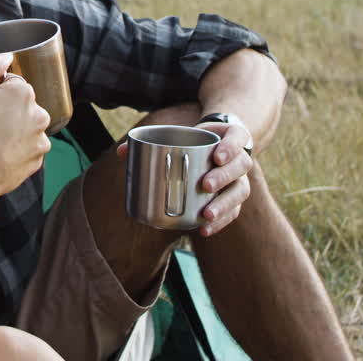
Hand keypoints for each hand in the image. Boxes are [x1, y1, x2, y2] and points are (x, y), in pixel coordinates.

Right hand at [0, 54, 51, 198]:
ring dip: (11, 130)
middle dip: (5, 111)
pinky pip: (26, 147)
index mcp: (24, 93)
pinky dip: (14, 149)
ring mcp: (41, 140)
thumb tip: (3, 52)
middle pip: (20, 105)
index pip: (10, 84)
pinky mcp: (37, 161)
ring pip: (24, 126)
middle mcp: (40, 115)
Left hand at [114, 120, 252, 236]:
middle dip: (223, 177)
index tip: (216, 156)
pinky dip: (222, 221)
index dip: (230, 147)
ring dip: (224, 204)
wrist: (216, 143)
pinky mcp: (235, 196)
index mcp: (232, 136)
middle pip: (240, 167)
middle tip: (204, 185)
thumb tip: (122, 153)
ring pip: (240, 191)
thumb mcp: (180, 132)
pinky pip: (234, 211)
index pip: (237, 138)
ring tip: (206, 215)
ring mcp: (240, 178)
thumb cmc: (195, 137)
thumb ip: (150, 140)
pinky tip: (205, 229)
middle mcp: (240, 158)